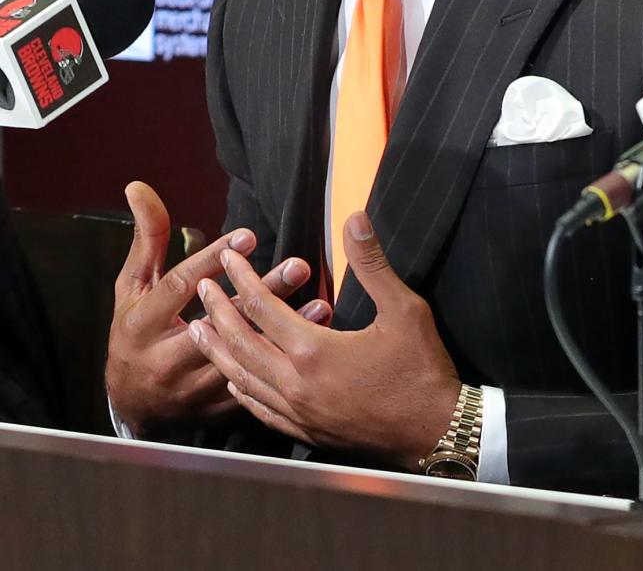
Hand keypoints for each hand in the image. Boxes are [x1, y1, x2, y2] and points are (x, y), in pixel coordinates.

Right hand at [106, 181, 326, 436]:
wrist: (129, 402)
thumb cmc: (135, 331)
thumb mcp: (133, 285)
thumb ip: (147, 238)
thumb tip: (139, 187)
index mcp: (143, 325)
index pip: (180, 287)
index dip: (213, 260)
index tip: (248, 236)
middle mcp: (165, 360)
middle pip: (219, 322)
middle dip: (262, 293)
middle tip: (300, 265)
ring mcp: (190, 389)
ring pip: (243, 357)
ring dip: (283, 331)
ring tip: (321, 306)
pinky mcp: (212, 410)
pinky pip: (252, 387)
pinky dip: (283, 365)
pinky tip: (312, 345)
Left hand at [191, 212, 460, 469]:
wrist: (435, 433)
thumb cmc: (420, 369)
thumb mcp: (403, 309)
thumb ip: (372, 264)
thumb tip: (355, 219)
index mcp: (314, 350)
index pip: (262, 307)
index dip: (242, 278)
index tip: (227, 258)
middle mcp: (296, 384)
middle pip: (241, 342)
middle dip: (218, 311)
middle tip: (201, 288)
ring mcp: (298, 412)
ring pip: (242, 379)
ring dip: (217, 351)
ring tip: (197, 331)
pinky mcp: (305, 431)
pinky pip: (259, 409)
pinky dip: (240, 390)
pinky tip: (233, 382)